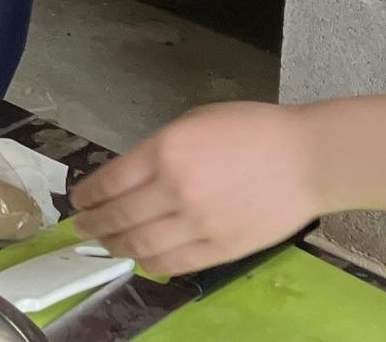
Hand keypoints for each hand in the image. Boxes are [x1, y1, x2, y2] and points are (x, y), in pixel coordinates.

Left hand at [72, 103, 321, 274]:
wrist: (306, 158)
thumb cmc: (252, 129)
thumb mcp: (195, 122)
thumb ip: (159, 150)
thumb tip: (129, 177)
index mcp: (166, 151)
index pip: (110, 182)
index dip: (87, 196)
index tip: (78, 201)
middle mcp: (175, 189)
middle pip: (118, 217)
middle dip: (93, 224)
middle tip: (82, 227)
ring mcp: (197, 224)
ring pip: (140, 246)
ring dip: (117, 247)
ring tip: (109, 244)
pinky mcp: (219, 250)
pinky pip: (173, 264)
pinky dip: (151, 264)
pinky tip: (142, 259)